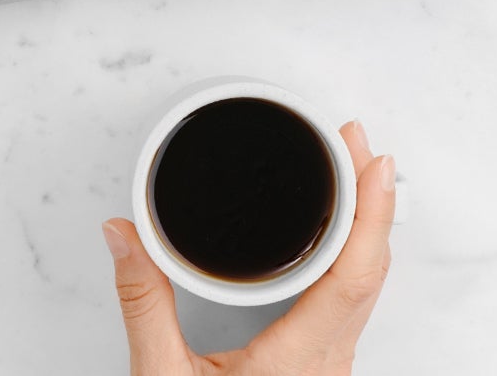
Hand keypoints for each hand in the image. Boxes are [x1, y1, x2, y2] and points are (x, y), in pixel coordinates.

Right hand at [104, 121, 394, 374]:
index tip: (373, 161)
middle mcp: (328, 364)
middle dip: (372, 200)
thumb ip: (142, 301)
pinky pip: (351, 301)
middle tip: (359, 142)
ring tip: (355, 175)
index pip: (355, 275)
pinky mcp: (317, 370)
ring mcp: (327, 369)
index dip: (372, 213)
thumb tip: (123, 232)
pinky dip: (354, 254)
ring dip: (367, 226)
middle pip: (372, 272)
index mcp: (302, 362)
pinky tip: (339, 238)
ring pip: (367, 288)